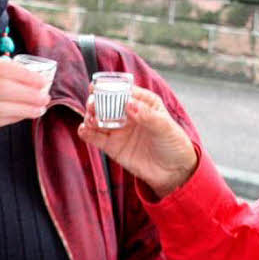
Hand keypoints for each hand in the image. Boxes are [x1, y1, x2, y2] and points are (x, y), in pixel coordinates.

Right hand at [0, 56, 49, 162]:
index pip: (1, 68)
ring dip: (23, 109)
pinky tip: (22, 116)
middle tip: (45, 96)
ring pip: (0, 108)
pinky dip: (11, 119)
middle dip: (28, 94)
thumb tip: (22, 73)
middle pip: (3, 89)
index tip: (42, 80)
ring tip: (40, 109)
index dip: (25, 75)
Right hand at [78, 86, 196, 197]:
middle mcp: (129, 114)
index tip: (98, 86)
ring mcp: (119, 129)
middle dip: (97, 101)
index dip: (111, 87)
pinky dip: (87, 132)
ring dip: (90, 116)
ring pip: (99, 118)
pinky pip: (96, 137)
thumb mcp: (165, 127)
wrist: (174, 173)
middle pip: (107, 103)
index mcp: (144, 103)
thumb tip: (129, 104)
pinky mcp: (112, 146)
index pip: (125, 91)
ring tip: (90, 119)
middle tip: (92, 105)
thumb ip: (147, 116)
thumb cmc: (174, 144)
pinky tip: (84, 130)